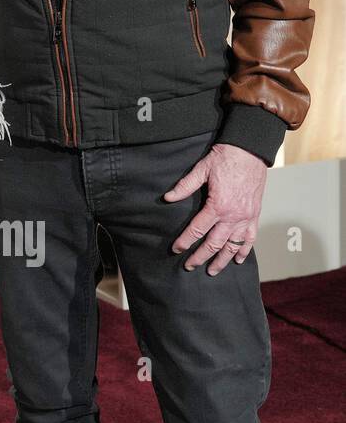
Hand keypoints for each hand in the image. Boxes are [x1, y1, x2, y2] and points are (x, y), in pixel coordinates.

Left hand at [165, 143, 266, 274]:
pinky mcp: (255, 214)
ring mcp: (246, 217)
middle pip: (214, 243)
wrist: (249, 151)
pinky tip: (239, 259)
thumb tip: (168, 197)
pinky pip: (251, 237)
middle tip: (189, 266)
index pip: (197, 230)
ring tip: (213, 271)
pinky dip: (245, 250)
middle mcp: (234, 216)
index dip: (185, 241)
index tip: (176, 250)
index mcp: (218, 206)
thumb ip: (185, 186)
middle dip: (201, 256)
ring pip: (234, 245)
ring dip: (223, 260)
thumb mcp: (201, 170)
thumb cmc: (225, 159)